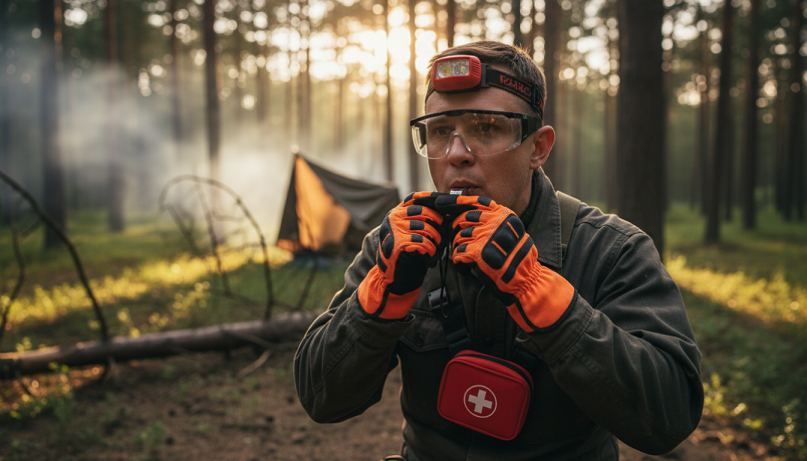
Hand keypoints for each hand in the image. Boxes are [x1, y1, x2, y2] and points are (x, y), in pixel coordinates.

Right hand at [358, 192, 447, 318]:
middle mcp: (394, 215)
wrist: (396, 277)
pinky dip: (430, 252)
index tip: (455, 205)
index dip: (437, 200)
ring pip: (426, 228)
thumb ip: (429, 220)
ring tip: (435, 252)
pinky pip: (422, 242)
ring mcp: (393, 228)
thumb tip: (455, 208)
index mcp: (399, 210)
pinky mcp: (396, 243)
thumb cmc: (411, 253)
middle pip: (426, 213)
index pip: (420, 198)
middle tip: (443, 240)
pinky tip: (429, 259)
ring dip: (436, 242)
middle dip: (440, 226)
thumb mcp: (418, 231)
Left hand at [435, 194, 574, 331]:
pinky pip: (458, 252)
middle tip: (459, 241)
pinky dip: (459, 261)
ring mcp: (487, 235)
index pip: (476, 202)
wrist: (525, 279)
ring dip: (458, 248)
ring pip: (459, 236)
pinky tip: (465, 267)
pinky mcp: (479, 251)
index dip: (456, 201)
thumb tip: (462, 215)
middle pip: (462, 218)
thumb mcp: (508, 231)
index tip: (441, 203)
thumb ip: (491, 220)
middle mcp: (496, 221)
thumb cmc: (515, 257)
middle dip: (456, 230)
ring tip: (466, 257)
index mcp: (503, 214)